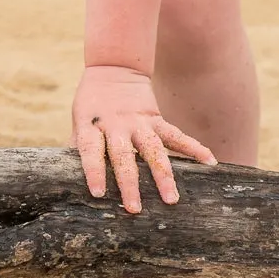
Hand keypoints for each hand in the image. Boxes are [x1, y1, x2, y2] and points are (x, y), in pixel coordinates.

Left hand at [71, 64, 215, 213]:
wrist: (112, 69)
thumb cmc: (91, 104)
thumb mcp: (79, 122)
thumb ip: (78, 147)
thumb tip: (68, 178)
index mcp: (92, 126)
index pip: (92, 151)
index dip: (94, 171)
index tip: (99, 193)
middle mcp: (116, 126)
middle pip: (123, 157)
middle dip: (129, 183)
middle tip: (135, 208)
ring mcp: (138, 122)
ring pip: (153, 150)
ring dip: (163, 175)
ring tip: (172, 198)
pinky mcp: (156, 119)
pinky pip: (176, 135)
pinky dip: (194, 147)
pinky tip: (210, 161)